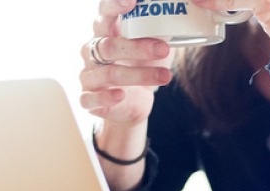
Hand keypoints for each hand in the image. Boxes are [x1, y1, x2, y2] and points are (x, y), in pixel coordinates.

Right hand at [79, 0, 174, 126]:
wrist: (131, 101)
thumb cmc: (140, 64)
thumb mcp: (152, 43)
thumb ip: (159, 27)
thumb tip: (180, 10)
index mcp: (105, 31)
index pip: (105, 13)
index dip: (115, 5)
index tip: (132, 1)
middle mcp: (92, 51)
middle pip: (109, 45)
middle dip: (137, 47)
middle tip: (163, 49)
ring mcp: (89, 75)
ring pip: (108, 73)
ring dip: (139, 75)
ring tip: (165, 76)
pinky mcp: (88, 99)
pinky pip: (91, 98)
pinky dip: (106, 97)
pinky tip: (121, 95)